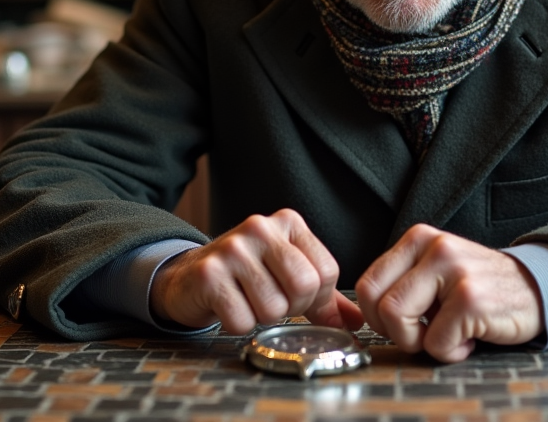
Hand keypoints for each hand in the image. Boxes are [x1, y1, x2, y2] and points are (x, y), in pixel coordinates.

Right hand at [149, 208, 363, 333]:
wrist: (189, 276)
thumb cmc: (246, 276)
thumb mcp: (288, 275)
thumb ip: (324, 297)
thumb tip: (358, 320)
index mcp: (288, 223)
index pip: (327, 271)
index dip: (316, 297)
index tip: (295, 294)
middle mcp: (261, 228)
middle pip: (304, 286)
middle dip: (291, 307)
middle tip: (272, 300)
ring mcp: (233, 248)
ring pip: (273, 307)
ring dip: (261, 317)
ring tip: (247, 299)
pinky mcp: (209, 274)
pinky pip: (241, 319)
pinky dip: (238, 324)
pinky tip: (228, 306)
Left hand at [355, 224, 542, 362]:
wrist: (536, 289)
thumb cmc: (480, 288)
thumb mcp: (435, 270)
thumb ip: (403, 281)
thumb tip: (367, 313)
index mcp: (418, 238)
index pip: (366, 284)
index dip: (375, 316)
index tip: (400, 325)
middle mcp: (434, 247)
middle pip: (376, 303)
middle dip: (395, 332)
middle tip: (423, 333)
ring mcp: (453, 270)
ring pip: (396, 319)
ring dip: (420, 342)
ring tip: (446, 335)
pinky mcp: (471, 298)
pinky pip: (436, 342)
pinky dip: (451, 352)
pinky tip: (470, 338)